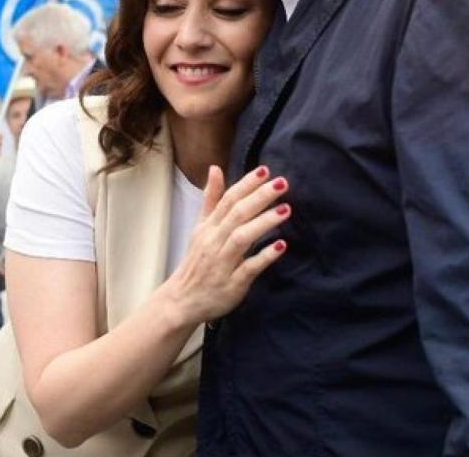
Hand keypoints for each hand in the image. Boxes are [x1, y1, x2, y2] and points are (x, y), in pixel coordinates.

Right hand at [162, 166, 290, 324]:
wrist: (182, 300)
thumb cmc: (197, 262)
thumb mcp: (201, 228)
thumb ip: (211, 200)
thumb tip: (215, 169)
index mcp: (208, 227)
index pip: (228, 200)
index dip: (246, 184)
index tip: (265, 170)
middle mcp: (214, 242)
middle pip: (237, 214)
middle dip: (260, 197)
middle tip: (282, 183)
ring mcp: (222, 263)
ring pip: (242, 238)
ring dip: (263, 222)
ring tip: (286, 210)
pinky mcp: (232, 284)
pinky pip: (248, 268)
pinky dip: (264, 256)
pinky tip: (281, 246)